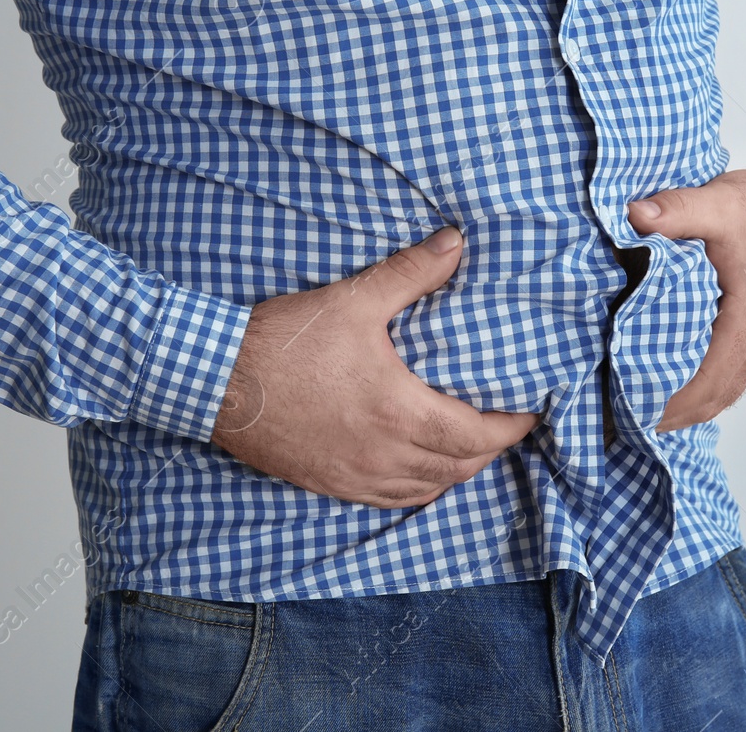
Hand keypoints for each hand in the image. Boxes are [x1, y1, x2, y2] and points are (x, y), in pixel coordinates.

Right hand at [210, 226, 539, 508]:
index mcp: (398, 411)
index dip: (511, 428)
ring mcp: (354, 475)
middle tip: (504, 425)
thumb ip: (411, 273)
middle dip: (490, 450)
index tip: (528, 412)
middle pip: (459, 469)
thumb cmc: (284, 342)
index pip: (477, 436)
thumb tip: (455, 244)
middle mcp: (382, 453)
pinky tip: (417, 471)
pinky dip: (416, 488)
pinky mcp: (328, 483)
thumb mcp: (354, 300)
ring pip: (426, 489)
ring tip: (468, 446)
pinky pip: (387, 500)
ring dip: (456, 472)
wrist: (217, 380)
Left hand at [626, 160, 745, 432]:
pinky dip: (701, 392)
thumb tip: (634, 215)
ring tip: (640, 413)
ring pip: (723, 393)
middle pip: (713, 397)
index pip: (706, 379)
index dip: (668, 399)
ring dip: (685, 408)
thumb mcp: (719, 203)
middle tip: (622, 416)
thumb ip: (677, 210)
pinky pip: (730, 378)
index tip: (629, 405)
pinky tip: (673, 391)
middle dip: (669, 412)